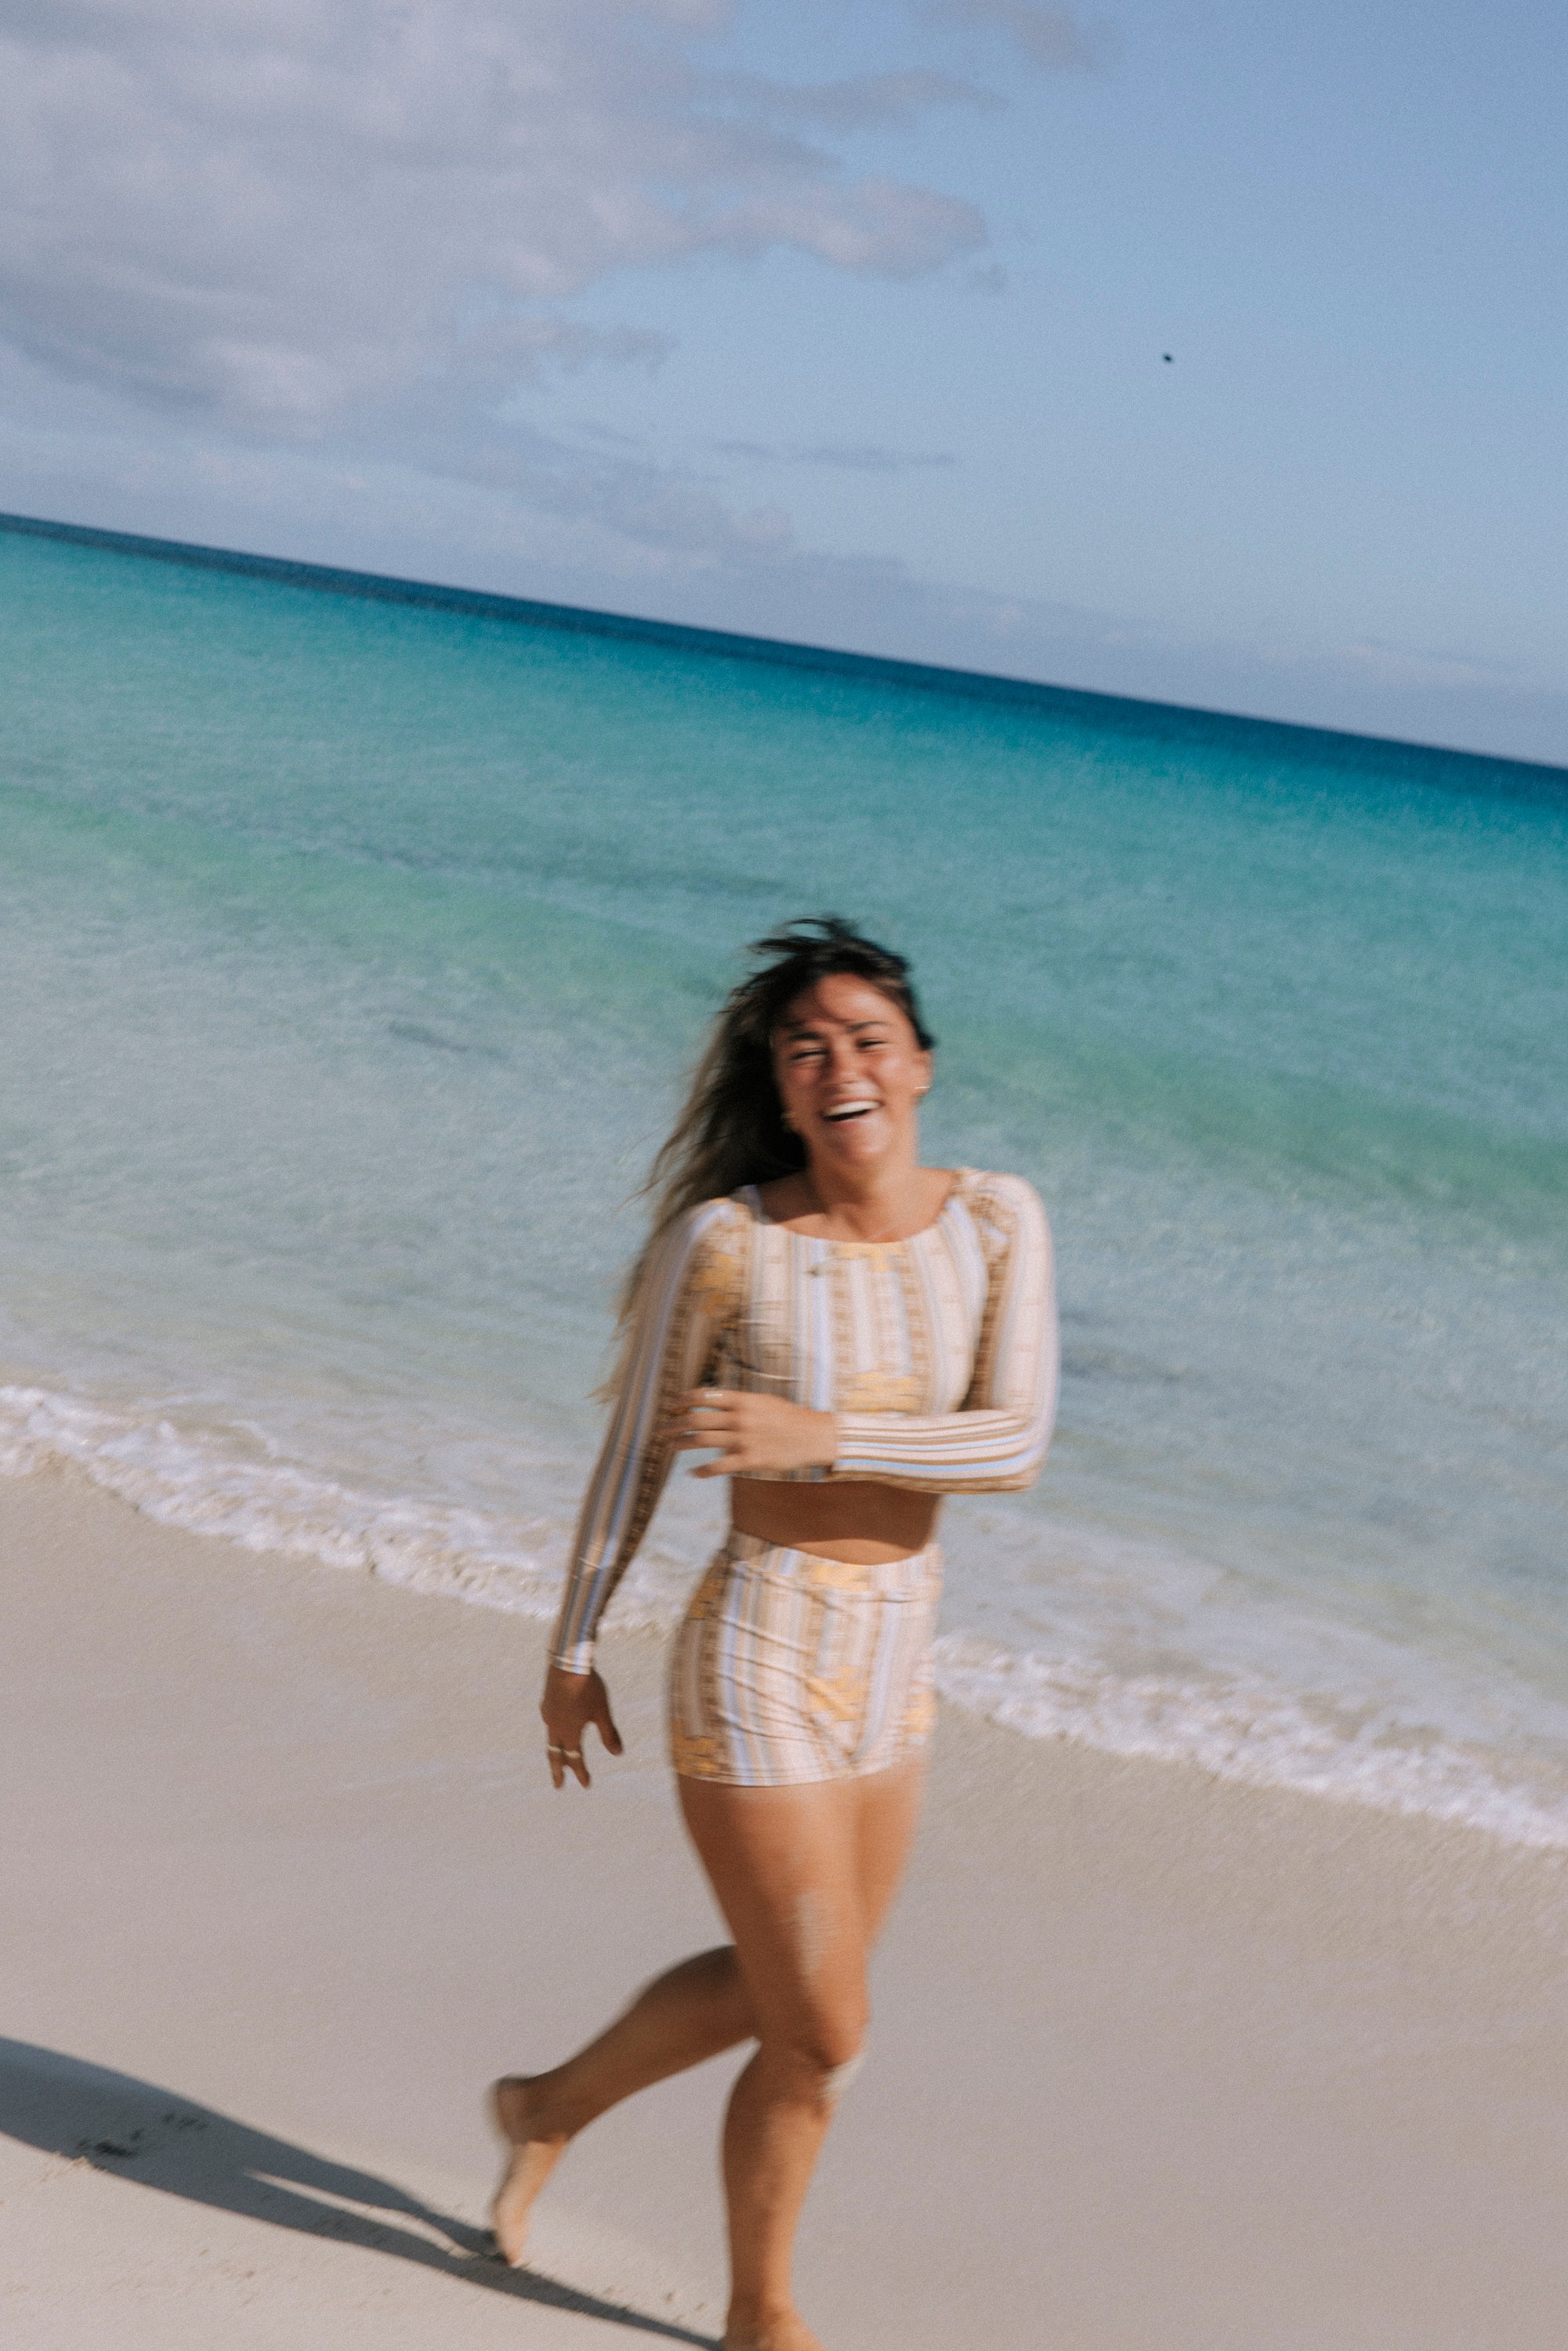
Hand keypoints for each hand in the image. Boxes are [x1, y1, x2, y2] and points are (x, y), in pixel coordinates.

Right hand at [540, 1665, 622, 1788]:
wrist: (567, 1662)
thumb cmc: (587, 1688)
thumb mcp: (602, 1711)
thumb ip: (609, 1733)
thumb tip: (618, 1754)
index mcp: (569, 1732)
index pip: (575, 1759)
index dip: (581, 1773)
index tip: (586, 1785)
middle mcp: (555, 1726)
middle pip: (555, 1754)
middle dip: (558, 1771)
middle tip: (558, 1786)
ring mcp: (548, 1714)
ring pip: (550, 1738)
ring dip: (554, 1751)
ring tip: (557, 1756)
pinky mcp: (547, 1701)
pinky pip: (549, 1722)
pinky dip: (553, 1731)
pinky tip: (555, 1724)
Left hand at [664, 1387, 837, 1478]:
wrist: (813, 1436)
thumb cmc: (789, 1417)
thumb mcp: (763, 1401)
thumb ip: (739, 1402)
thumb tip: (713, 1402)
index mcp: (743, 1400)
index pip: (704, 1396)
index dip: (683, 1399)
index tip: (672, 1405)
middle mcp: (740, 1418)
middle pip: (696, 1420)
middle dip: (674, 1424)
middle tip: (661, 1430)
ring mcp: (744, 1439)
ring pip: (702, 1441)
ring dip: (680, 1443)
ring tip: (669, 1446)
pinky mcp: (750, 1460)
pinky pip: (719, 1466)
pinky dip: (702, 1470)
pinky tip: (692, 1472)